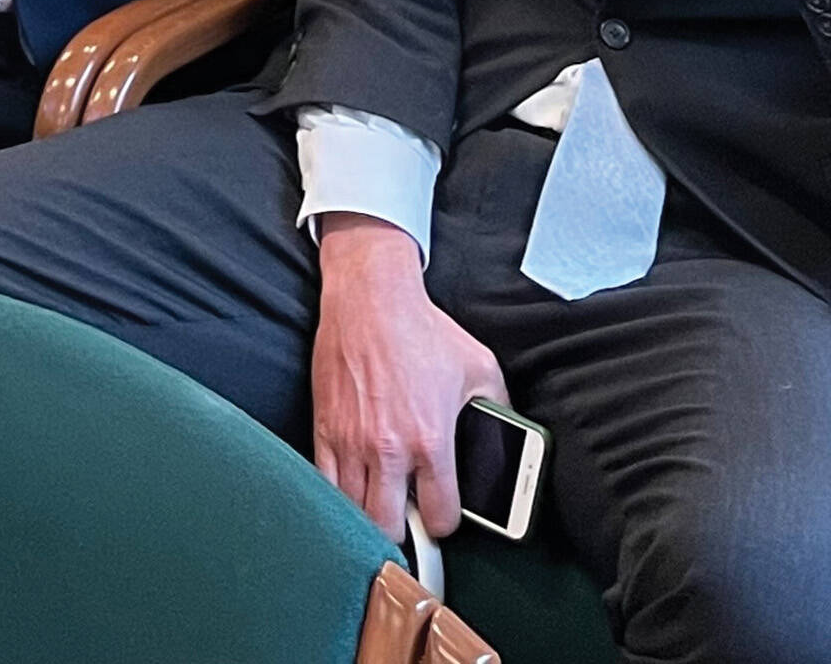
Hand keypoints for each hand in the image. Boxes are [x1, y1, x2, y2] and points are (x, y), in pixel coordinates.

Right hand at [312, 215, 507, 539]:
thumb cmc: (423, 330)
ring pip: (353, 514)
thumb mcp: (478, 366)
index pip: (440, 516)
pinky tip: (351, 488)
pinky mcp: (323, 431)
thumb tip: (507, 432)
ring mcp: (351, 444)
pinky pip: (323, 488)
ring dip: (369, 515)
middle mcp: (388, 449)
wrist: (372, 299)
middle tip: (409, 515)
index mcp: (431, 439)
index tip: (443, 513)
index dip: (445, 520)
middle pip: (389, 529)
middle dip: (403, 531)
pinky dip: (337, 497)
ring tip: (382, 501)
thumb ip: (497, 407)